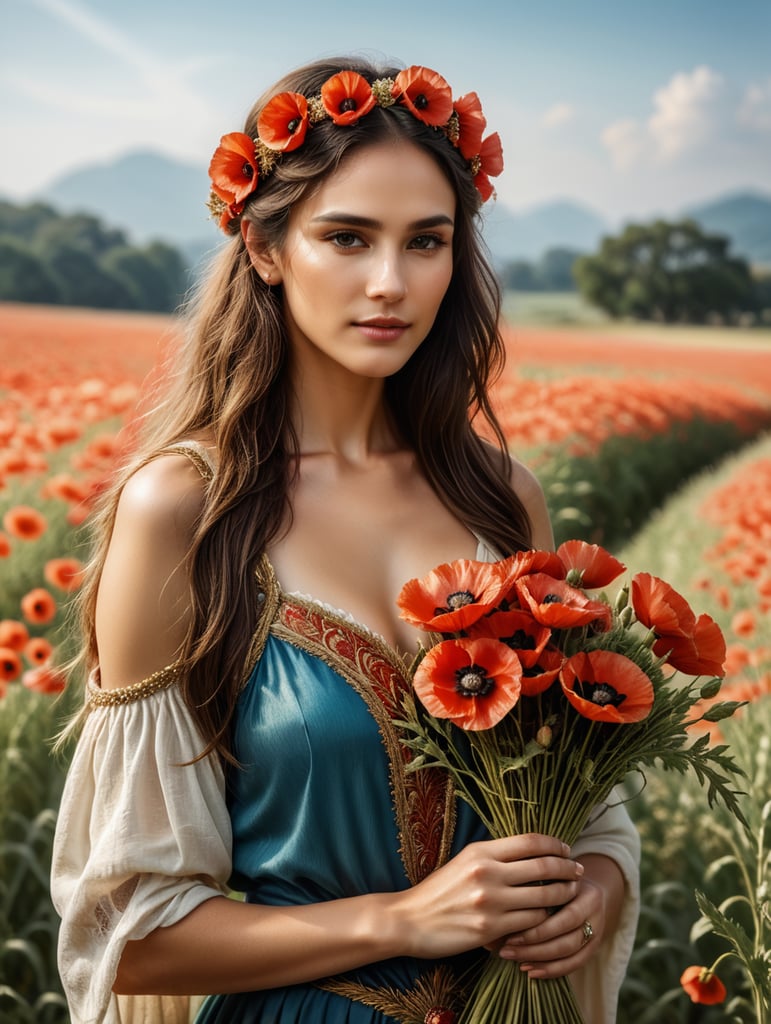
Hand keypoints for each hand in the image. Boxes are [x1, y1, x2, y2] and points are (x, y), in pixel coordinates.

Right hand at [390, 834, 583, 960]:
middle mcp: (488, 872)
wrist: (410, 919)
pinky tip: (545, 918)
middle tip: (578, 872)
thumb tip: (530, 852)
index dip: (554, 844)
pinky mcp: (491, 929)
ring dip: (561, 895)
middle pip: (543, 866)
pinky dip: (541, 919)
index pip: (530, 841)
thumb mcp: (464, 862)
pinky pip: (530, 922)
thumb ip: (494, 856)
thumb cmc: (439, 890)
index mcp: (481, 851)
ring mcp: (490, 901)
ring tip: (569, 894)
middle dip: (567, 869)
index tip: (566, 849)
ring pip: (543, 896)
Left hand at [496, 873, 606, 978]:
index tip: (505, 929)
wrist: (583, 885)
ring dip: (540, 959)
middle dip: (533, 945)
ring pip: (569, 950)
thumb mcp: (543, 877)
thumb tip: (494, 917)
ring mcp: (597, 928)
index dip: (534, 925)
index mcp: (581, 886)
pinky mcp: (594, 946)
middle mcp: (593, 908)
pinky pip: (575, 963)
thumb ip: (525, 891)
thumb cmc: (554, 878)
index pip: (560, 910)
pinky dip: (553, 970)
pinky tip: (532, 971)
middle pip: (565, 933)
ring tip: (516, 961)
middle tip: (506, 950)